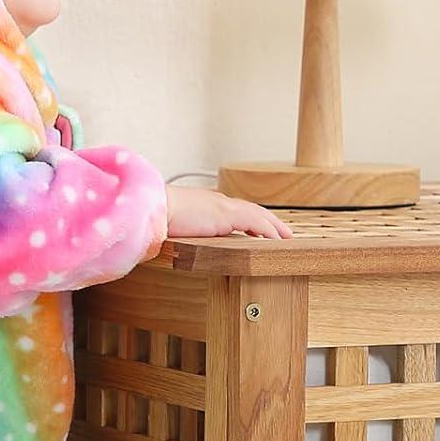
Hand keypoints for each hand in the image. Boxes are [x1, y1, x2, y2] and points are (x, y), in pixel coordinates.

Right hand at [164, 183, 292, 238]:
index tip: (258, 226)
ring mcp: (224, 207)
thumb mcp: (171, 223)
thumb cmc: (156, 217)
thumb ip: (180, 228)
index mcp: (206, 203)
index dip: (249, 217)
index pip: (235, 209)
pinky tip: (276, 239)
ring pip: (258, 214)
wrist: (153, 208)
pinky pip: (256, 223)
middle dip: (268, 220)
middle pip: (251, 209)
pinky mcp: (228, 215)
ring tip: (286, 236)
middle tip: (282, 231)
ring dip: (273, 225)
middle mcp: (218, 202)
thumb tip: (173, 238)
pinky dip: (268, 230)